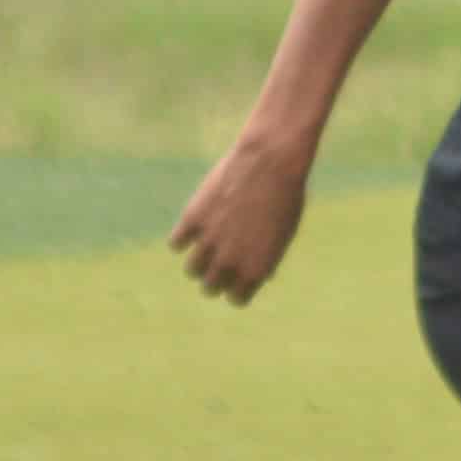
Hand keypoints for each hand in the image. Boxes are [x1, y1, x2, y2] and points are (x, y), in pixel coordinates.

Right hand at [171, 137, 310, 303]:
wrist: (270, 162)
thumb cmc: (285, 195)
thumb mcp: (283, 234)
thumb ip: (267, 259)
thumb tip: (260, 278)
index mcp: (256, 270)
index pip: (236, 298)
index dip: (237, 287)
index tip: (238, 274)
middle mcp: (230, 262)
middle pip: (210, 287)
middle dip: (215, 277)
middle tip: (220, 259)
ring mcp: (209, 241)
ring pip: (192, 270)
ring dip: (198, 261)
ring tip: (207, 245)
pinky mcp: (192, 220)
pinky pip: (176, 243)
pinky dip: (182, 238)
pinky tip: (194, 226)